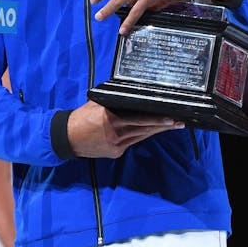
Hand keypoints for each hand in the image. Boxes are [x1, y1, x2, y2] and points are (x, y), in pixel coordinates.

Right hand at [67, 100, 184, 157]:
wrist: (68, 138)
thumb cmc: (81, 117)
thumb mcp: (96, 104)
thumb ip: (113, 100)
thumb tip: (130, 94)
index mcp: (109, 118)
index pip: (138, 118)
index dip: (156, 119)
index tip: (170, 117)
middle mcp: (114, 133)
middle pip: (144, 129)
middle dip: (163, 126)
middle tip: (179, 122)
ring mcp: (116, 145)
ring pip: (141, 136)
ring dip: (157, 131)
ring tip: (172, 126)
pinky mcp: (116, 152)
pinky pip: (133, 142)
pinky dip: (142, 135)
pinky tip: (152, 131)